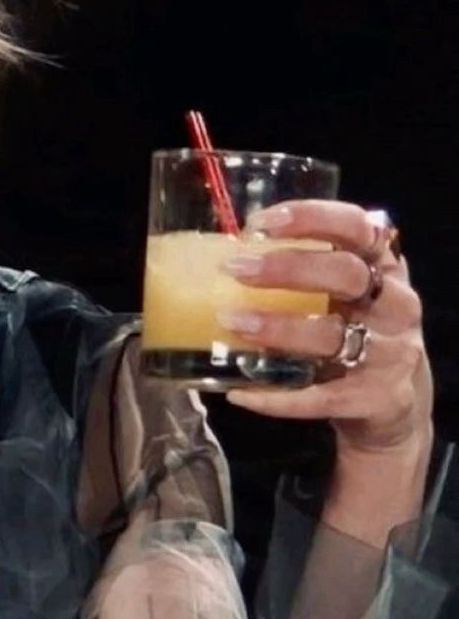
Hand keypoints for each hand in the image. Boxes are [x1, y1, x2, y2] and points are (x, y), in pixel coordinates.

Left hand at [218, 200, 431, 464]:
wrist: (392, 400)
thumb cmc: (351, 328)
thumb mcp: (341, 292)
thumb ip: (302, 270)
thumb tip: (223, 253)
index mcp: (384, 266)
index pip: (357, 227)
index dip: (312, 218)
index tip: (261, 222)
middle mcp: (395, 304)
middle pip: (347, 275)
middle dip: (289, 268)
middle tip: (236, 269)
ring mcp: (391, 353)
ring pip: (333, 336)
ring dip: (278, 328)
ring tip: (231, 321)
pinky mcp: (379, 398)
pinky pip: (321, 397)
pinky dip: (278, 397)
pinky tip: (239, 392)